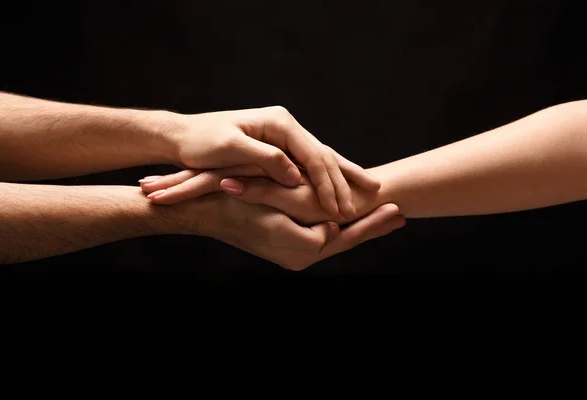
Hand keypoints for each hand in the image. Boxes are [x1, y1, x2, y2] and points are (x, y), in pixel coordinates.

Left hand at [149, 106, 379, 218]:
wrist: (181, 136)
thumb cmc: (200, 141)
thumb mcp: (230, 148)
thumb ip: (265, 159)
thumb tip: (295, 175)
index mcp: (279, 124)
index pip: (314, 155)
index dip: (329, 182)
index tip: (343, 207)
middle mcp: (285, 127)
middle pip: (324, 156)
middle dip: (346, 180)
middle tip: (367, 203)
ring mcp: (282, 137)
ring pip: (320, 159)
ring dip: (343, 178)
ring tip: (369, 192)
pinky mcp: (276, 148)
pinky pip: (309, 164)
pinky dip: (327, 177)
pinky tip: (341, 187)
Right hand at [170, 193, 403, 270]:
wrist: (204, 209)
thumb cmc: (239, 202)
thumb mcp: (277, 206)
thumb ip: (310, 224)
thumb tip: (336, 230)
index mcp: (300, 250)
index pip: (346, 237)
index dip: (372, 224)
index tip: (398, 211)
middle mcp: (298, 257)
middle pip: (345, 242)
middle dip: (372, 228)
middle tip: (400, 216)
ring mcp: (291, 253)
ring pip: (334, 239)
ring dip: (357, 227)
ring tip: (381, 218)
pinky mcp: (284, 245)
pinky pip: (319, 237)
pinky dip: (337, 227)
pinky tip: (346, 218)